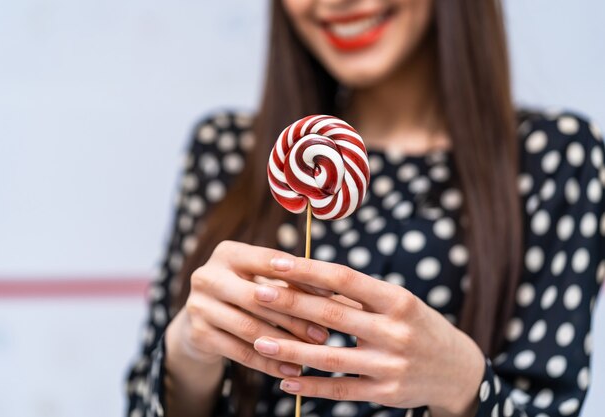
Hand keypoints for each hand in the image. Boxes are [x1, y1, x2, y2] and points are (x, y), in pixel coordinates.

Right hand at [166, 240, 330, 380]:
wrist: (203, 319)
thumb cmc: (246, 293)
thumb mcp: (262, 280)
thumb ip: (292, 282)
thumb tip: (333, 290)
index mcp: (227, 253)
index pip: (267, 261)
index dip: (301, 276)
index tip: (331, 293)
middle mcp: (207, 275)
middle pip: (258, 297)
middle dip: (295, 317)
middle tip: (325, 334)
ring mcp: (198, 305)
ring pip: (250, 328)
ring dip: (285, 344)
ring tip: (312, 353)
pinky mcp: (198, 334)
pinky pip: (240, 352)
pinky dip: (269, 363)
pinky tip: (291, 369)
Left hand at [224, 243, 484, 415]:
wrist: (458, 369)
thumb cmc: (418, 325)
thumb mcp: (398, 303)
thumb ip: (358, 296)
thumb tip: (307, 279)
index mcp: (397, 300)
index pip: (345, 279)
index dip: (308, 270)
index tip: (277, 262)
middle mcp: (395, 331)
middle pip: (332, 315)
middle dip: (291, 304)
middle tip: (257, 294)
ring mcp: (391, 365)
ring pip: (330, 358)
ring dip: (291, 351)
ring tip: (259, 343)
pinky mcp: (386, 393)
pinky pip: (341, 390)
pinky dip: (311, 387)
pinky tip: (286, 382)